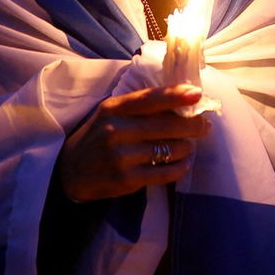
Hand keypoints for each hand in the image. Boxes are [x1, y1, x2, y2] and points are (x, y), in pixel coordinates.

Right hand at [57, 85, 212, 201]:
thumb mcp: (111, 113)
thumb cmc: (99, 136)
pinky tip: (183, 162)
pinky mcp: (126, 180)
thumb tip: (183, 99)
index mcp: (113, 108)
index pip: (149, 99)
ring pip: (169, 149)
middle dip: (193, 125)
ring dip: (186, 147)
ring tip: (188, 145)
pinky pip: (164, 173)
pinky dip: (180, 167)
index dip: (176, 96)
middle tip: (204, 125)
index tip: (197, 94)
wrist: (69, 171)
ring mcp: (121, 157)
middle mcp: (116, 130)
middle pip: (166, 125)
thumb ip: (140, 106)